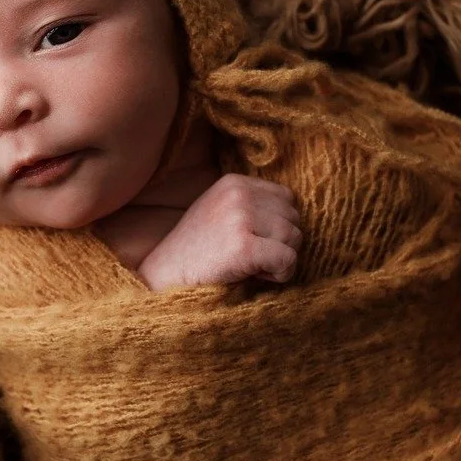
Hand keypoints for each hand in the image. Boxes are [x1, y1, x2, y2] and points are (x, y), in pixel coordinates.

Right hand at [137, 174, 301, 290]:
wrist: (165, 276)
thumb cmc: (197, 252)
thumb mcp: (221, 213)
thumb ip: (252, 206)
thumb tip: (294, 218)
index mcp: (234, 183)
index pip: (287, 198)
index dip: (277, 226)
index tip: (255, 242)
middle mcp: (239, 194)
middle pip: (294, 218)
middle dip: (281, 243)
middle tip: (252, 259)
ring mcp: (241, 218)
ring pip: (294, 238)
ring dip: (280, 260)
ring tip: (252, 267)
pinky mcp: (243, 246)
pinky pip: (287, 259)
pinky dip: (280, 274)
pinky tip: (257, 277)